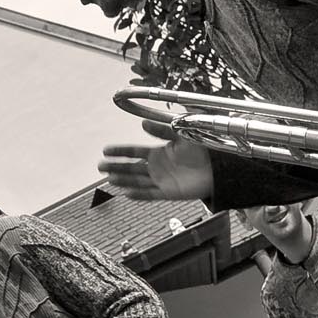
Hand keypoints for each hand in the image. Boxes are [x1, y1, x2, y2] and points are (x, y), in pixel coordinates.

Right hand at [99, 125, 215, 200]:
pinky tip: (126, 193)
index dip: (120, 151)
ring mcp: (161, 180)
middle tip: (100, 166)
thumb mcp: (180, 134)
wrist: (217, 168)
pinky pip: (150, 194)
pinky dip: (138, 194)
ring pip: (137, 180)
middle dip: (116, 166)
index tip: (106, 150)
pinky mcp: (168, 192)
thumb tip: (143, 123)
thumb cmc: (201, 150)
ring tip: (109, 179)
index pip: (134, 152)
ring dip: (123, 179)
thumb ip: (162, 130)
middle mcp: (157, 167)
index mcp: (158, 153)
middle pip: (131, 167)